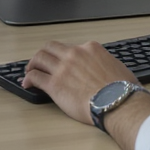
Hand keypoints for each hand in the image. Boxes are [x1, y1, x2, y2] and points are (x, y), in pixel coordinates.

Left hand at [21, 40, 138, 125]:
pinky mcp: (55, 84)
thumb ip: (106, 65)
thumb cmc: (123, 90)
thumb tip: (107, 71)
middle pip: (51, 47)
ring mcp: (63, 68)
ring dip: (32, 64)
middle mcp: (74, 54)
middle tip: (40, 62)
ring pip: (40, 58)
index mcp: (90, 49)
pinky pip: (35, 77)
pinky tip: (27, 84)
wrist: (119, 102)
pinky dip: (28, 79)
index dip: (63, 54)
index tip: (61, 61)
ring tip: (29, 71)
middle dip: (44, 53)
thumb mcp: (118, 68)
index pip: (70, 47)